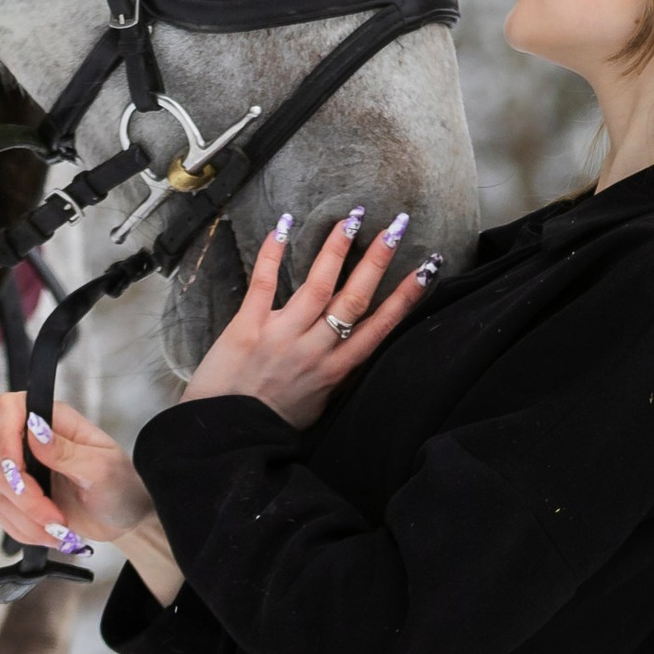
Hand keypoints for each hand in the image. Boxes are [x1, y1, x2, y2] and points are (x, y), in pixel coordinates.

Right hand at [0, 389, 153, 562]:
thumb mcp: (102, 469)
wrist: (126, 518)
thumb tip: (35, 429)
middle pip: (2, 463)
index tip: (20, 470)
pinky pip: (5, 514)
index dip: (4, 436)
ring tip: (62, 528)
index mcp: (56, 422)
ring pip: (2, 492)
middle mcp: (35, 443)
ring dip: (29, 519)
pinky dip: (27, 530)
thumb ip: (66, 451)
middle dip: (26, 498)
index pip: (9, 409)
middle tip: (55, 515)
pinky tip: (53, 534)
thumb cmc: (123, 486)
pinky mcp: (23, 498)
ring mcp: (28, 471)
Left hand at [178, 207, 437, 428]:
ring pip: (317, 286)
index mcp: (336, 370)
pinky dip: (273, 253)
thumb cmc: (271, 421)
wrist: (225, 435)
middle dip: (379, 260)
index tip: (427, 268)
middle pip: (355, 299)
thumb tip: (348, 346)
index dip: (406, 296)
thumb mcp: (317, 404)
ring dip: (336, 249)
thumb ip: (333, 373)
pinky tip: (284, 224)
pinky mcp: (247, 328)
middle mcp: (315, 350)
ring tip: (353, 218)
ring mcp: (282, 336)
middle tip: (397, 225)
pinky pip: (264, 284)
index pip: (380, 327)